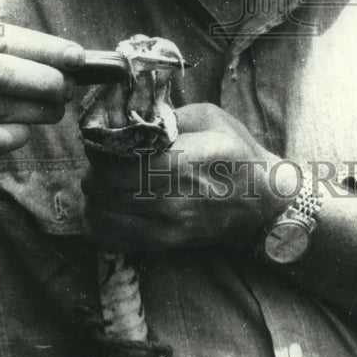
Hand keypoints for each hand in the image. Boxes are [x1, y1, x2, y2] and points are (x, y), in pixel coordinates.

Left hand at [82, 102, 297, 252]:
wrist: (262, 203)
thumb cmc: (238, 154)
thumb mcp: (209, 118)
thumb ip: (168, 116)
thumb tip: (132, 112)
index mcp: (179, 163)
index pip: (114, 163)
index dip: (99, 148)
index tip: (103, 137)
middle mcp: (167, 200)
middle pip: (102, 189)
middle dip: (94, 170)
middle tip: (102, 158)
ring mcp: (164, 227)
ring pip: (101, 217)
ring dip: (95, 197)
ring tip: (106, 182)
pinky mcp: (163, 244)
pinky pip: (113, 240)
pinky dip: (101, 224)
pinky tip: (111, 207)